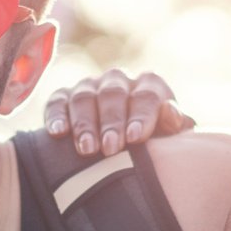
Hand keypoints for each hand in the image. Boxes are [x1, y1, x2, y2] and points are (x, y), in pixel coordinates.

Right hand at [42, 68, 191, 157]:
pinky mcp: (64, 97)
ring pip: (84, 97)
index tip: (135, 138)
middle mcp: (118, 80)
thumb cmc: (153, 144)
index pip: (146, 96)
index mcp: (149, 85)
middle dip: (111, 122)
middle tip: (111, 148)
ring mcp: (89, 86)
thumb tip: (169, 111)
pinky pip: (57, 101)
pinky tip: (58, 132)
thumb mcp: (169, 137)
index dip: (141, 116)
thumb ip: (174, 125)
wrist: (123, 147)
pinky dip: (56, 116)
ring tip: (87, 149)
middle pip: (113, 95)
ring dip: (85, 124)